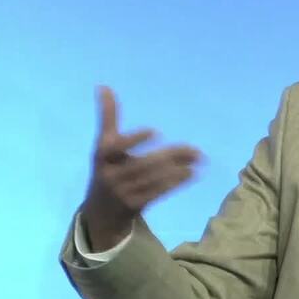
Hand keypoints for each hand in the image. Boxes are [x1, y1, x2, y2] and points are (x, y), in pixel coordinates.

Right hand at [81, 86, 202, 250]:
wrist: (99, 213)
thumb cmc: (106, 169)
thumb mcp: (104, 145)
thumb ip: (108, 117)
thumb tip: (104, 85)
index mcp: (102, 156)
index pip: (115, 147)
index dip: (134, 140)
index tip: (156, 131)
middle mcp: (110, 175)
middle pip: (144, 164)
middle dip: (172, 156)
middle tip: (195, 149)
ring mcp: (122, 192)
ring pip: (154, 179)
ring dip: (178, 169)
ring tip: (198, 159)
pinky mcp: (134, 206)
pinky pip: (157, 193)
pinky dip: (175, 183)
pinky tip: (191, 173)